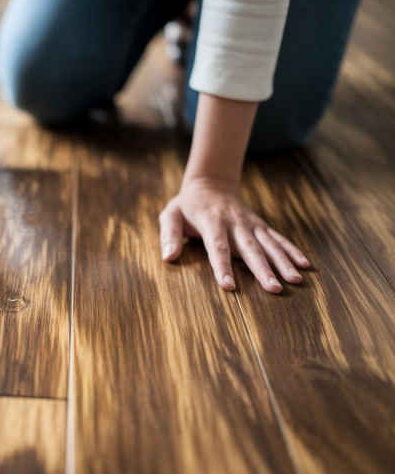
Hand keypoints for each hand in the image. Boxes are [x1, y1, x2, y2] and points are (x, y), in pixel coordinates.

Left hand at [159, 177, 309, 293]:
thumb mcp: (171, 214)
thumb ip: (169, 234)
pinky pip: (278, 238)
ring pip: (269, 244)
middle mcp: (236, 223)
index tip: (229, 286)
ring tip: (295, 280)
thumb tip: (168, 256)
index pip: (218, 247)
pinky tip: (305, 265)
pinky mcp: (260, 226)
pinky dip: (292, 250)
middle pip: (250, 249)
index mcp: (212, 222)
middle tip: (274, 289)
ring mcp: (251, 224)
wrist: (211, 183)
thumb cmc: (187, 205)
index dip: (223, 267)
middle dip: (263, 269)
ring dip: (283, 262)